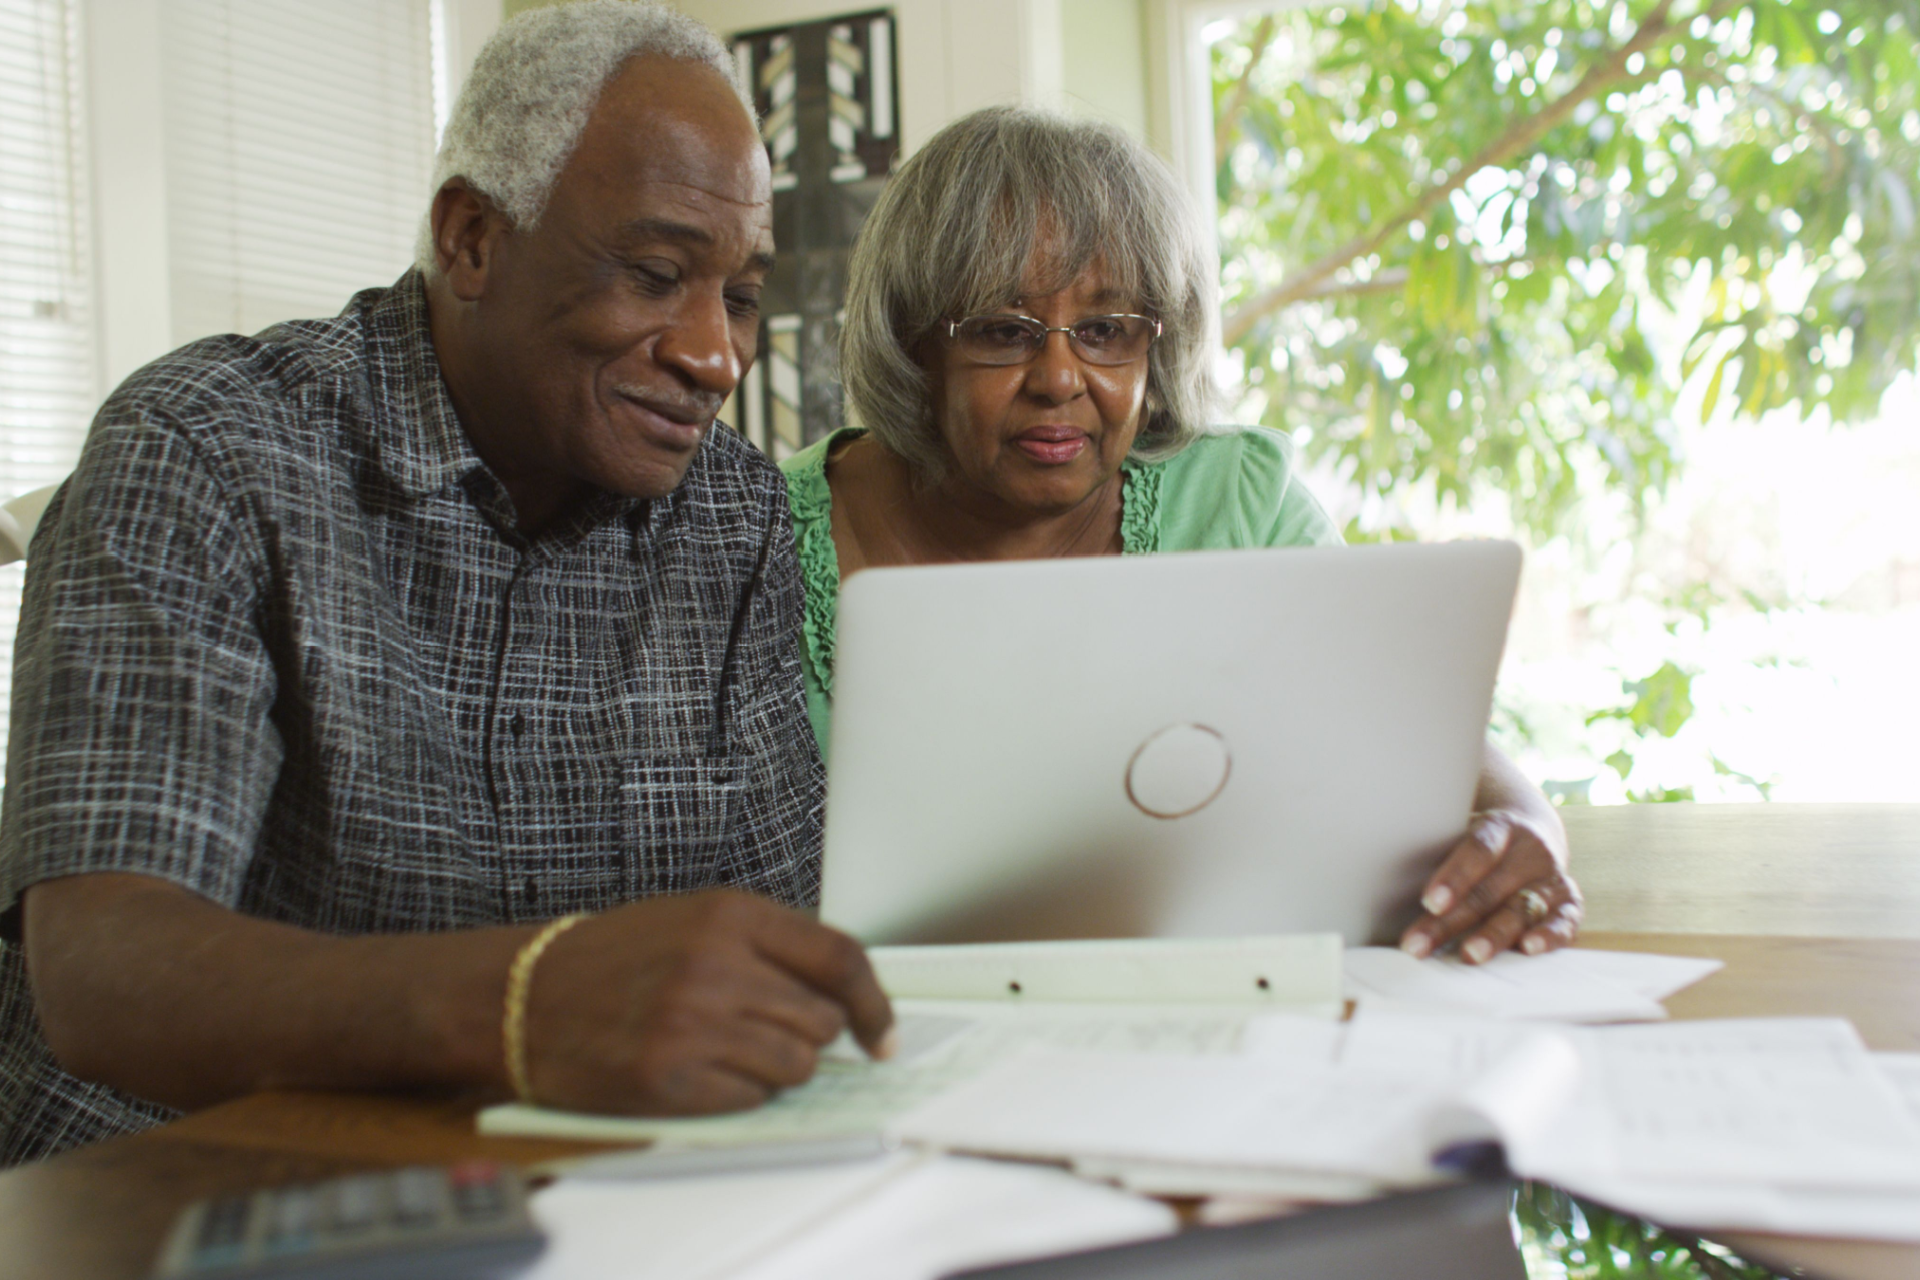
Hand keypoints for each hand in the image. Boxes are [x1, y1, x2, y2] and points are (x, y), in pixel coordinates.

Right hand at [520, 889, 893, 1114]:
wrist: (524, 996)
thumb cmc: (616, 959)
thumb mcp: (695, 921)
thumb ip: (769, 945)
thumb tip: (845, 992)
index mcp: (731, 914)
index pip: (840, 958)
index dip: (874, 1005)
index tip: (882, 1036)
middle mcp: (717, 965)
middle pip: (822, 1020)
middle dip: (806, 1035)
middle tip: (760, 1030)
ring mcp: (693, 1022)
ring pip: (796, 1065)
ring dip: (776, 1069)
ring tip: (726, 1050)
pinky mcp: (669, 1077)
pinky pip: (751, 1099)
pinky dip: (739, 1094)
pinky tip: (699, 1071)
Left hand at [1398, 808, 1582, 963]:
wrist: (1535, 833)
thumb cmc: (1483, 844)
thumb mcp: (1462, 834)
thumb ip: (1438, 856)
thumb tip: (1383, 889)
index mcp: (1501, 828)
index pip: (1477, 850)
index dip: (1454, 876)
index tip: (1429, 902)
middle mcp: (1530, 851)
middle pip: (1489, 889)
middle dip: (1452, 920)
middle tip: (1420, 945)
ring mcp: (1551, 877)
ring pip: (1521, 908)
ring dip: (1494, 935)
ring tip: (1469, 954)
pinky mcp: (1568, 901)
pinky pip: (1564, 921)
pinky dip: (1549, 935)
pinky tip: (1529, 949)